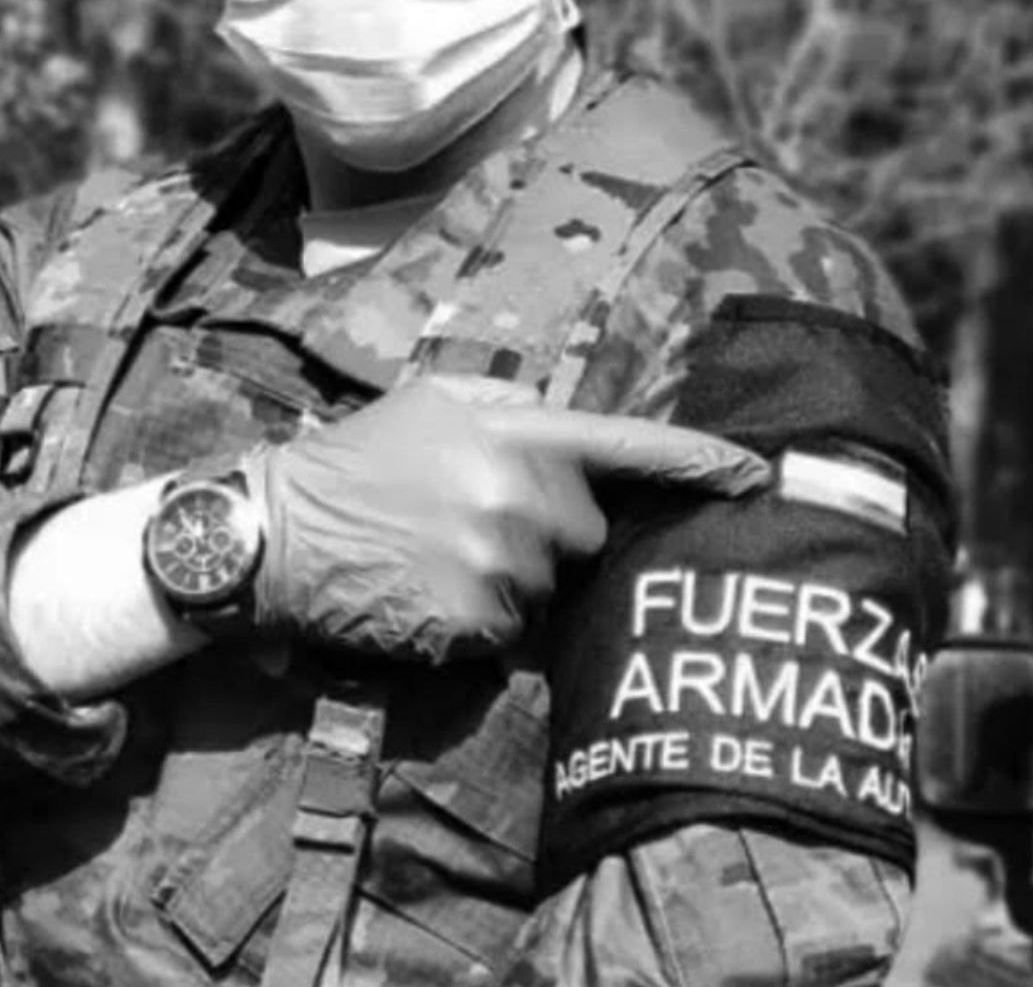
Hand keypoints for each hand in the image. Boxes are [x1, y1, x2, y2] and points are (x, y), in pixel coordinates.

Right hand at [245, 377, 769, 664]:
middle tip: (477, 517)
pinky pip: (508, 630)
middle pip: (587, 533)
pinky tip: (429, 589)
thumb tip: (570, 427)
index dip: (696, 461)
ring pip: (547, 586)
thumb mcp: (431, 401)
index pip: (625, 448)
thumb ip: (513, 409)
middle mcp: (517, 501)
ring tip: (442, 553)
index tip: (753, 474)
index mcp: (513, 436)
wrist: (279, 531)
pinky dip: (480, 616)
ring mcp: (496, 569)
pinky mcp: (471, 627)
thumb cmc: (356, 457)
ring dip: (511, 575)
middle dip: (551, 529)